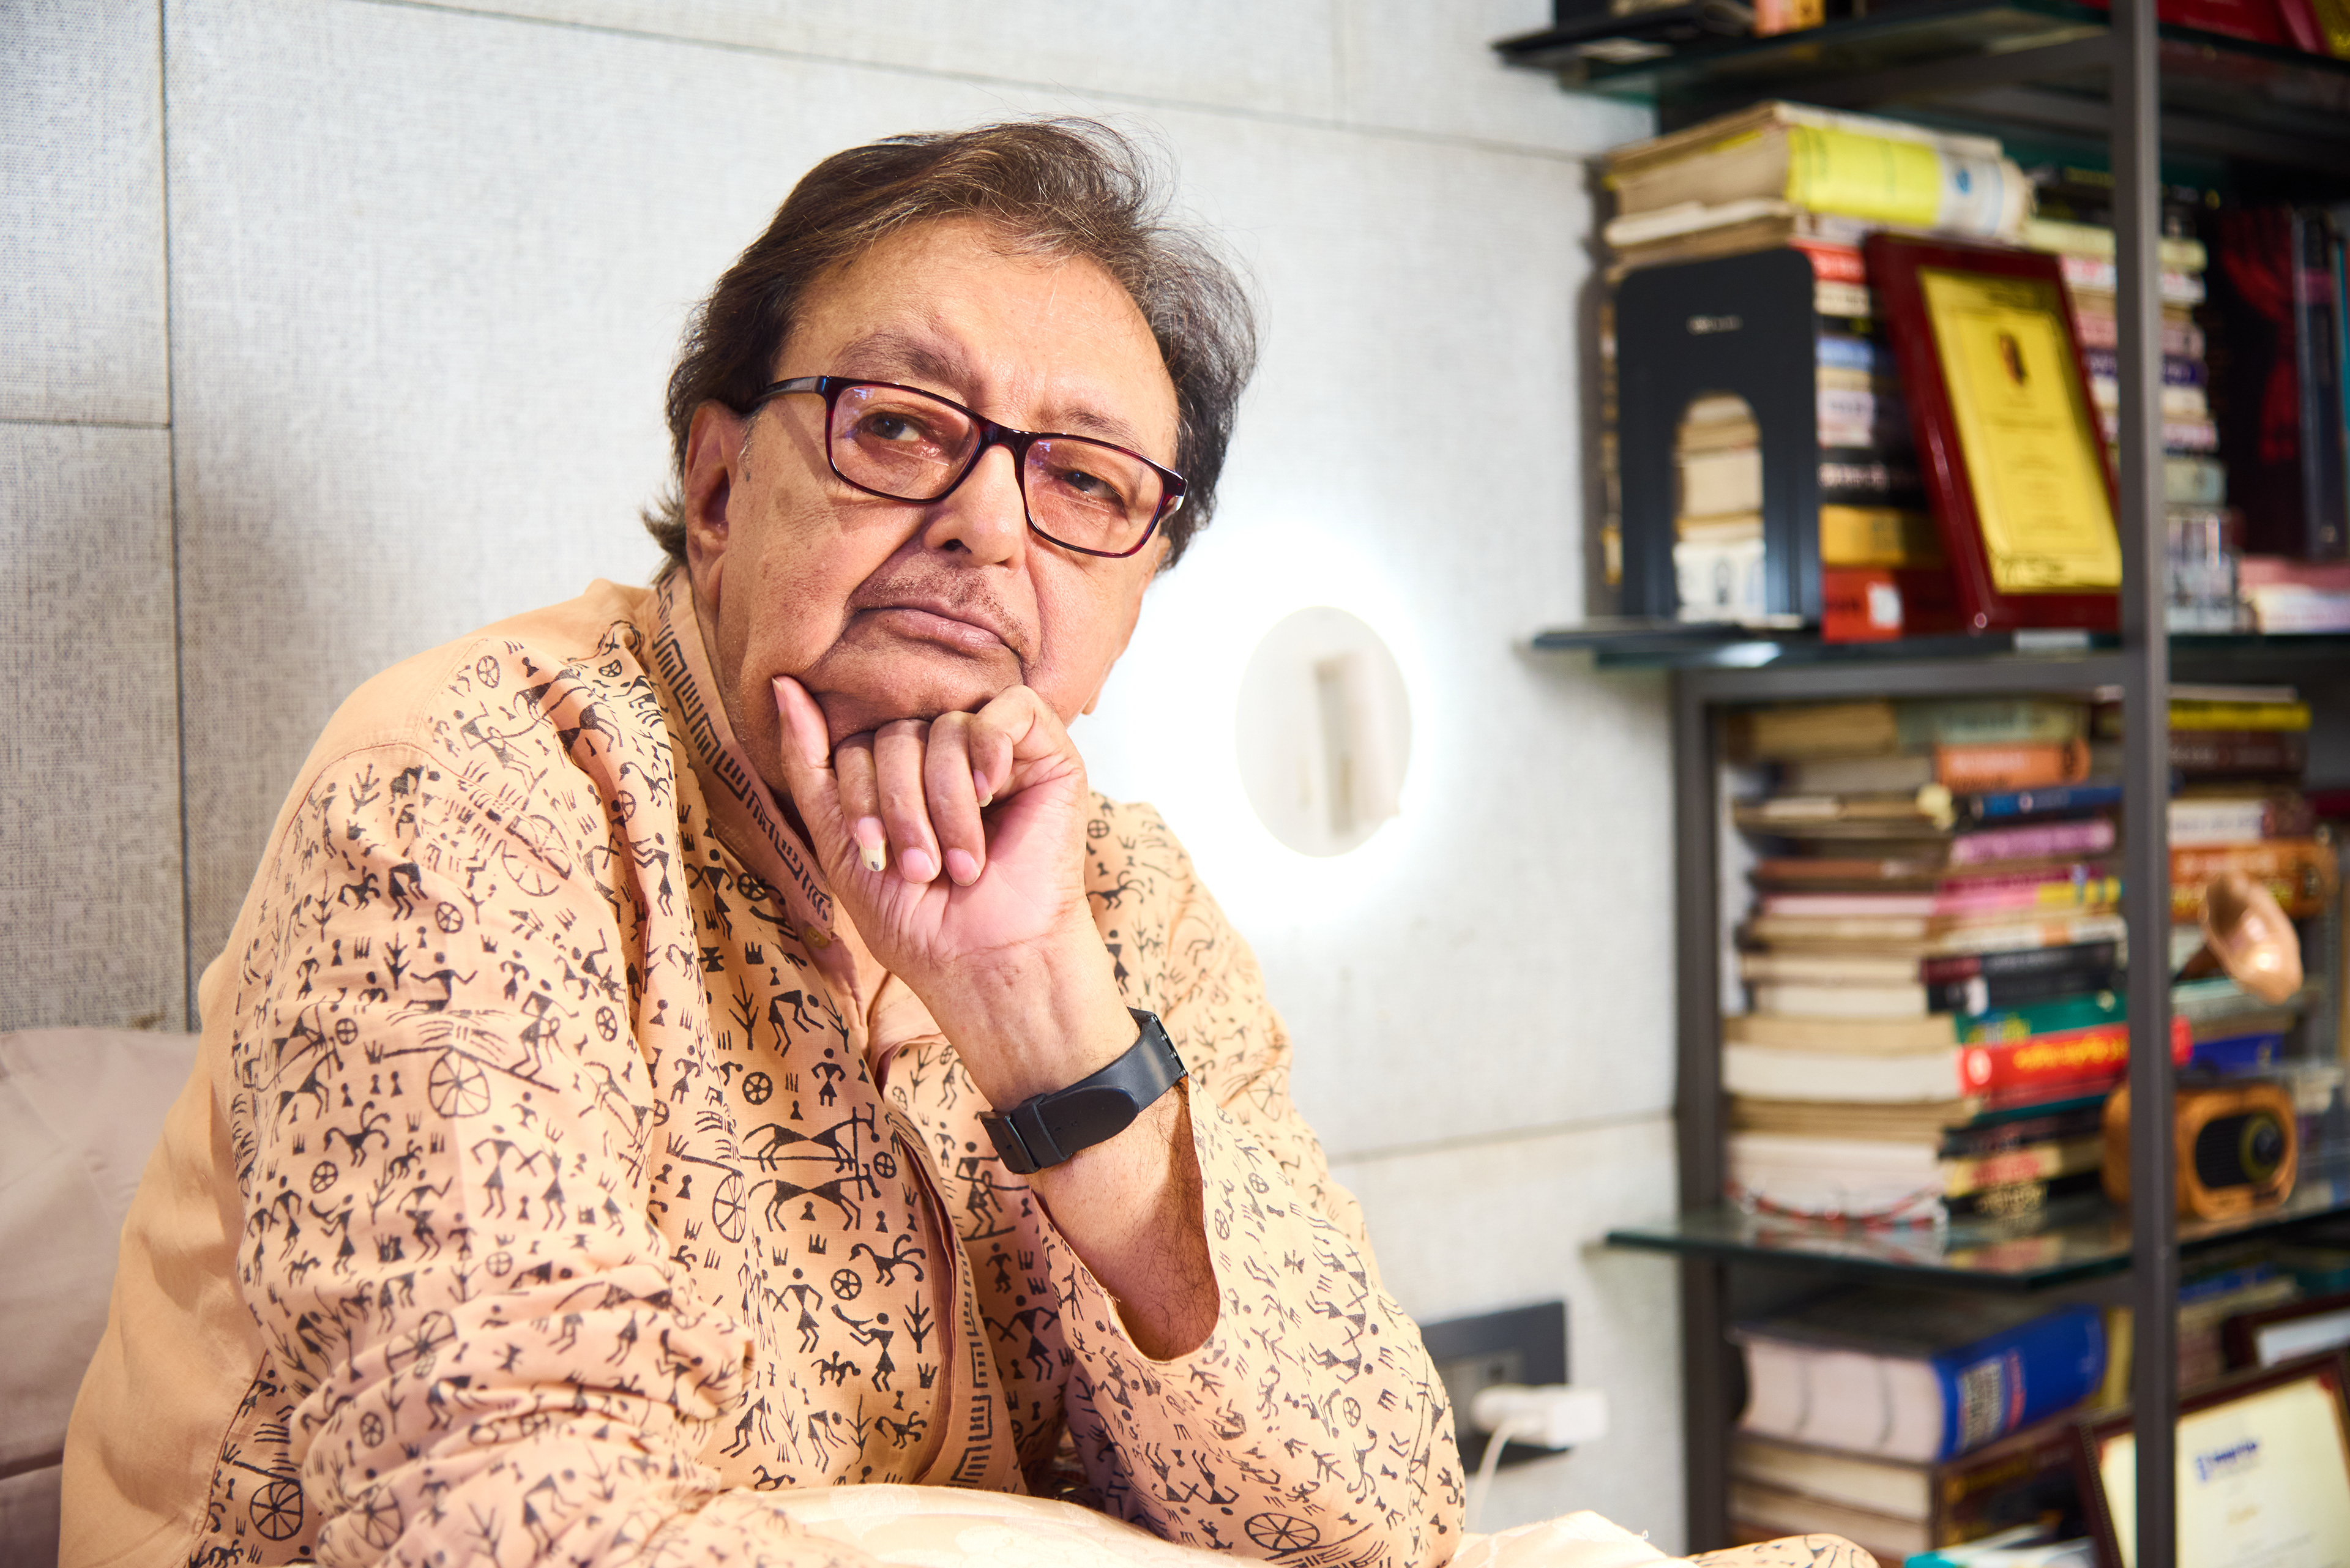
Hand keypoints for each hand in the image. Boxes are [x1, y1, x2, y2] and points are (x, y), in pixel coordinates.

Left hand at [772, 676, 1132, 1105]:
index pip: (860, 742)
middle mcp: (949, 757)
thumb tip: (782, 684)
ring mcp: (1000, 753)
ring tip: (960, 862)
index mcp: (902, 776)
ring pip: (947, 727)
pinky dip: (991, 749)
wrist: (985, 961)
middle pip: (898, 732)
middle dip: (899, 805)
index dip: (859, 796)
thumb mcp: (841, 841)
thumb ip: (810, 763)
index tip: (875, 857)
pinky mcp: (1049, 754)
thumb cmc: (916, 918)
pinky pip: (1010, 709)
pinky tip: (994, 793)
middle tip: (920, 868)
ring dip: (945, 803)